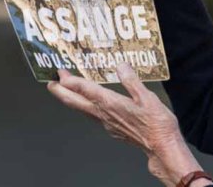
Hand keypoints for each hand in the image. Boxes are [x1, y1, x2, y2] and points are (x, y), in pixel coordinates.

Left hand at [47, 63, 204, 185]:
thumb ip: (132, 81)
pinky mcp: (111, 128)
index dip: (72, 81)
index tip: (60, 73)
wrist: (161, 147)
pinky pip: (91, 115)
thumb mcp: (148, 98)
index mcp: (111, 104)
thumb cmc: (157, 124)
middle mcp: (104, 114)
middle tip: (51, 82)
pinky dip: (83, 106)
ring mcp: (106, 123)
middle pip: (76, 102)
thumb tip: (121, 66)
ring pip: (82, 109)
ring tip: (63, 90)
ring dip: (70, 99)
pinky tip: (85, 103)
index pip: (86, 90)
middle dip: (61, 92)